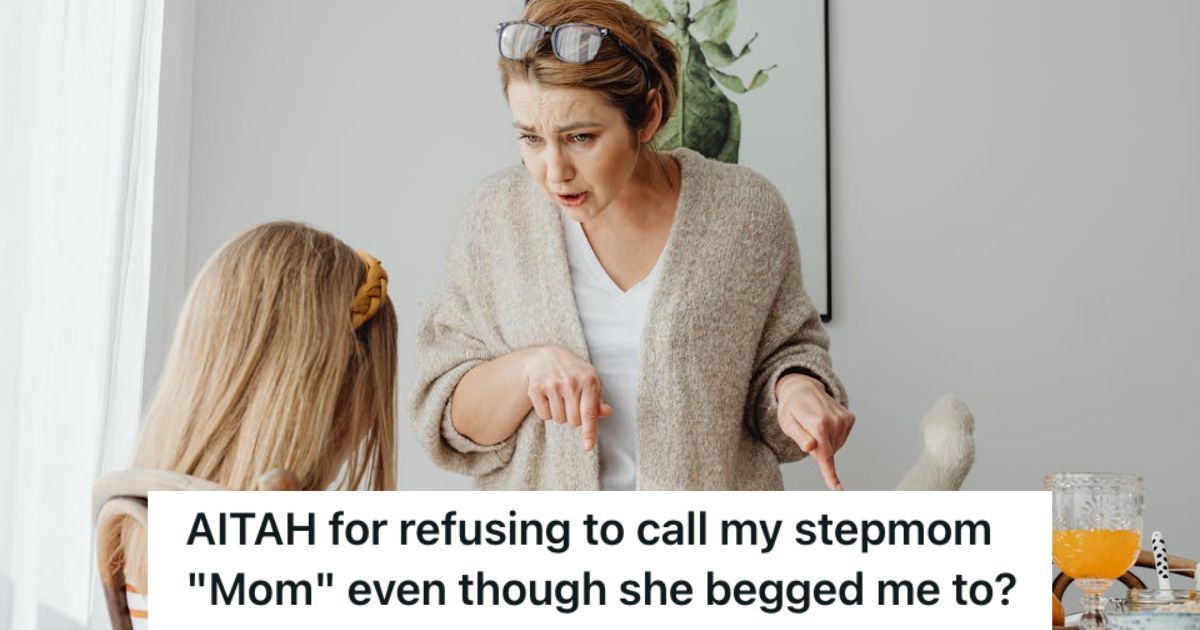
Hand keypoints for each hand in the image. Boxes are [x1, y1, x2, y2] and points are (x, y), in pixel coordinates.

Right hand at [522, 347, 612, 450]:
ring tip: (559, 398)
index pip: (589, 413)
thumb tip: (606, 413)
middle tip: (571, 403)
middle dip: (573, 418)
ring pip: (559, 420)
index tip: (587, 446)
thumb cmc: (574, 373)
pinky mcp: (536, 388)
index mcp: (588, 381)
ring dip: (560, 414)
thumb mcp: (590, 381)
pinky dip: (547, 412)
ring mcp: (552, 385)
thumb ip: (597, 400)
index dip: (589, 432)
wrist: (548, 357)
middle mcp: (570, 383)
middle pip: (573, 421)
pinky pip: (544, 415)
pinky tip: (548, 397)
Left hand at [775, 373, 854, 490]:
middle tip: (806, 432)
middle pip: (828, 452)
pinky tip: (825, 423)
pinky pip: (841, 439)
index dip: (830, 476)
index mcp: (818, 423)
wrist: (803, 388)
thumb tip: (811, 448)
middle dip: (817, 449)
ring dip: (825, 443)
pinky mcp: (850, 418)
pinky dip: (832, 437)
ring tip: (815, 424)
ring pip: (836, 447)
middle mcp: (835, 421)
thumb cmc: (791, 408)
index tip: (838, 491)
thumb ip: (800, 437)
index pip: (825, 456)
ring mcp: (844, 419)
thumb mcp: (788, 423)